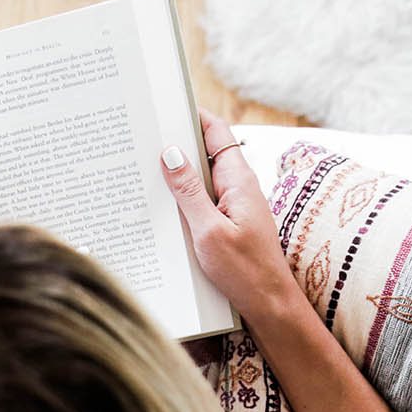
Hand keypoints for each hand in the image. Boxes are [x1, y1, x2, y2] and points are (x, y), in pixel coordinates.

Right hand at [160, 108, 304, 326]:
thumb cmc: (245, 272)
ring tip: (142, 170)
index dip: (192, 115)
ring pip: (200, 180)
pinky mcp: (228, 225)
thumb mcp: (209, 230)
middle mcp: (238, 187)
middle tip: (141, 138)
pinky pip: (202, 203)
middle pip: (204, 153)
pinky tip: (161, 208)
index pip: (216, 131)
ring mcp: (234, 206)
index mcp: (238, 180)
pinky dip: (182, 201)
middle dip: (176, 145)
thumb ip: (189, 191)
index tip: (164, 105)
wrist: (270, 306)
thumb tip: (170, 153)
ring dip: (176, 177)